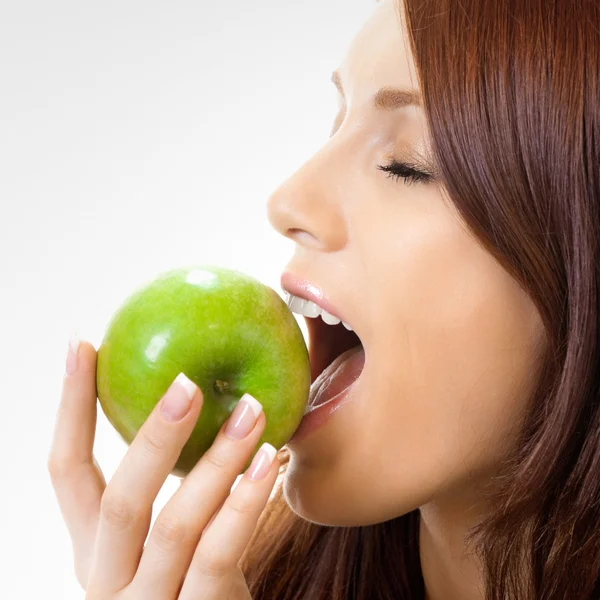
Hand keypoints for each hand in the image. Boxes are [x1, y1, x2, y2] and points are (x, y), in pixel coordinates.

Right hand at [48, 339, 279, 598]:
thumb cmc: (195, 578)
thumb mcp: (170, 535)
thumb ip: (174, 483)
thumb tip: (200, 387)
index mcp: (95, 546)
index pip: (66, 471)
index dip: (71, 407)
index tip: (83, 344)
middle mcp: (108, 576)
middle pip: (119, 500)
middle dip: (152, 436)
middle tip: (187, 381)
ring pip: (172, 524)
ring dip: (216, 461)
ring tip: (251, 410)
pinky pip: (216, 554)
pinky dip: (243, 503)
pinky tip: (269, 461)